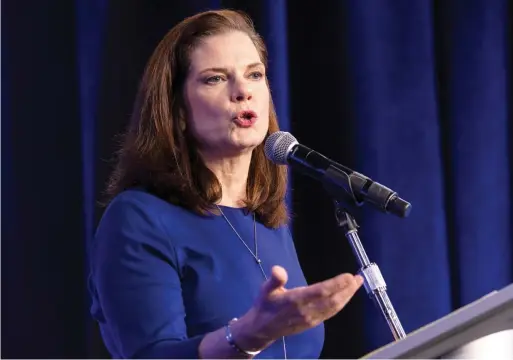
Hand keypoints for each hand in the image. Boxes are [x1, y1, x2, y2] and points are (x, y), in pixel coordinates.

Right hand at [233, 265, 363, 350]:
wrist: (262, 329)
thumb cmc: (265, 305)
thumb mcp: (265, 290)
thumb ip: (275, 279)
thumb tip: (278, 270)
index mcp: (296, 300)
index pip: (321, 292)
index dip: (336, 284)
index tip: (349, 276)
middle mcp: (306, 311)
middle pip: (333, 301)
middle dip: (348, 290)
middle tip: (359, 278)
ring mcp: (311, 319)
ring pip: (334, 308)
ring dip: (347, 297)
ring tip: (356, 285)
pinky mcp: (313, 323)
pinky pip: (330, 313)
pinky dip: (341, 304)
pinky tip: (345, 297)